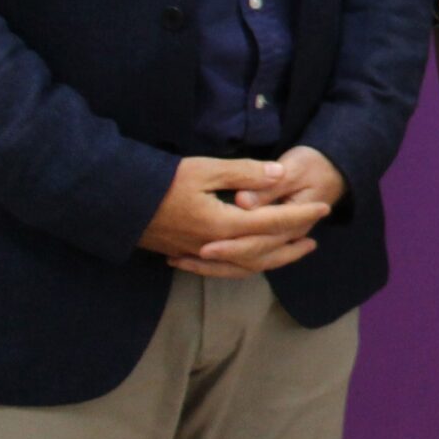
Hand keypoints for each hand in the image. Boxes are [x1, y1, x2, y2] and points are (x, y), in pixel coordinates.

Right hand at [138, 157, 329, 277]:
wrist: (115, 203)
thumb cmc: (159, 182)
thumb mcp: (204, 170)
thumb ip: (245, 173)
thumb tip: (280, 173)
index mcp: (224, 225)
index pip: (273, 222)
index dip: (301, 215)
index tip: (323, 208)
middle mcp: (214, 246)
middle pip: (264, 251)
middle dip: (292, 242)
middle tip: (315, 234)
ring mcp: (199, 254)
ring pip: (245, 265)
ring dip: (273, 259)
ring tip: (292, 250)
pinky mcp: (185, 255)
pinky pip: (223, 269)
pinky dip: (244, 266)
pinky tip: (252, 260)